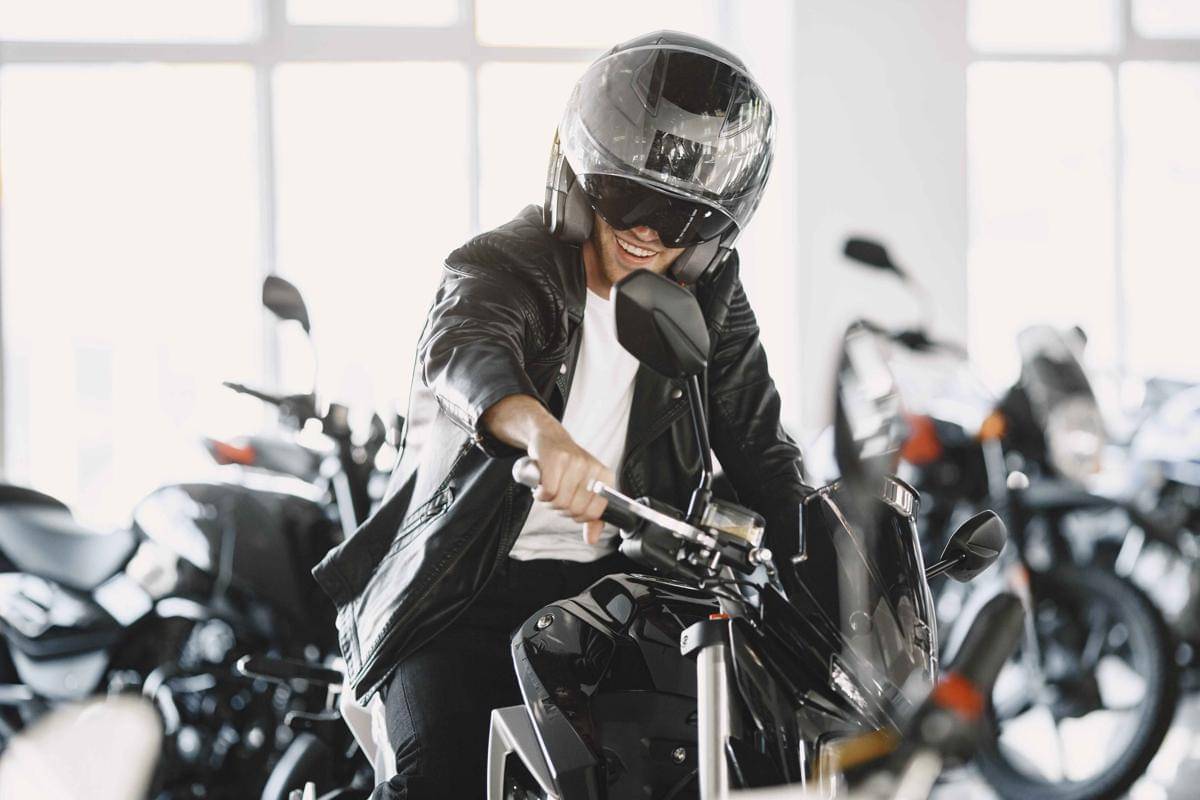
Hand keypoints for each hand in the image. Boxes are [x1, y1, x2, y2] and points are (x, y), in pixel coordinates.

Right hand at [527, 425, 613, 544]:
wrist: (550, 438)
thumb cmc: (568, 467)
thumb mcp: (585, 490)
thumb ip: (591, 517)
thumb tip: (592, 539)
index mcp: (605, 478)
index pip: (594, 513)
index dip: (578, 516)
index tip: (570, 506)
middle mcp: (593, 469)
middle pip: (575, 510)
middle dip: (561, 508)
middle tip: (557, 496)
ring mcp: (575, 462)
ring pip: (560, 502)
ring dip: (549, 501)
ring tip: (549, 489)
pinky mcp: (556, 459)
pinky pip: (548, 492)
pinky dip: (540, 493)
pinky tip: (541, 485)